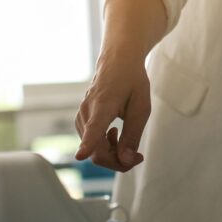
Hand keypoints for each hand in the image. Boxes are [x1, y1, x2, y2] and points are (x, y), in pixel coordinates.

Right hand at [74, 53, 149, 171]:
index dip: (87, 144)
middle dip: (118, 161)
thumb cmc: (131, 81)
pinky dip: (106, 146)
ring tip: (128, 138)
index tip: (80, 155)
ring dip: (113, 153)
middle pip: (96, 151)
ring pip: (94, 150)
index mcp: (103, 105)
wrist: (117, 60)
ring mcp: (81, 117)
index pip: (94, 128)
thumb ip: (132, 135)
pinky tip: (115, 133)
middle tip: (138, 156)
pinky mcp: (80, 120)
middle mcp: (87, 112)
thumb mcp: (141, 108)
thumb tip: (125, 160)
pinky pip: (91, 143)